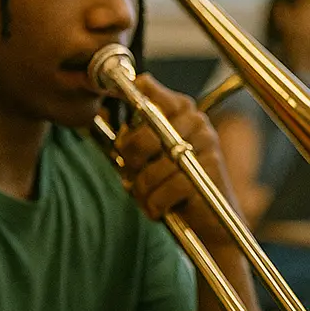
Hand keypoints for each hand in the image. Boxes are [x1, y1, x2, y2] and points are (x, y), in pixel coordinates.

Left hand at [115, 74, 239, 246]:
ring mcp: (205, 143)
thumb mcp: (147, 158)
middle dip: (131, 158)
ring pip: (153, 164)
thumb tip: (102, 113)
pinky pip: (166, 188)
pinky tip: (159, 209)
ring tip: (148, 197)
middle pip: (145, 126)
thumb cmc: (171, 186)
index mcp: (179, 109)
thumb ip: (131, 135)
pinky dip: (155, 204)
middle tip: (133, 174)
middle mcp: (195, 120)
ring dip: (142, 190)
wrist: (208, 221)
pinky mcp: (209, 170)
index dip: (126, 105)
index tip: (122, 131)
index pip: (145, 89)